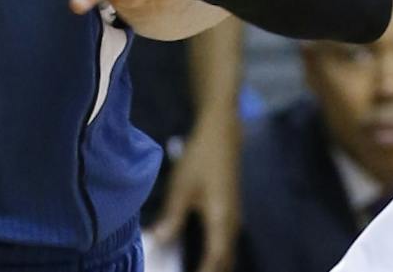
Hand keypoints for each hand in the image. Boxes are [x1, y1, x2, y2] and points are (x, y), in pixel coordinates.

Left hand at [151, 115, 241, 271]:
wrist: (222, 134)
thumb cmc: (201, 158)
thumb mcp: (182, 187)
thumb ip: (171, 217)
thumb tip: (158, 241)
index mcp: (221, 220)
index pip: (215, 259)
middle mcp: (232, 223)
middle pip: (225, 260)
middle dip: (210, 271)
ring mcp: (234, 218)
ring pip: (227, 252)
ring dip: (213, 264)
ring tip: (192, 267)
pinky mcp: (230, 212)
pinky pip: (226, 243)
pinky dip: (215, 254)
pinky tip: (198, 255)